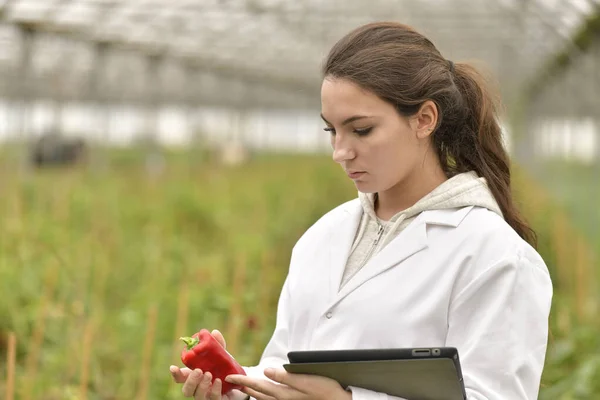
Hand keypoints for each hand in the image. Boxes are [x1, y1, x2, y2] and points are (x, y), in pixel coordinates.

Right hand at [170, 329, 243, 399]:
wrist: (238, 382)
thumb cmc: (224, 368)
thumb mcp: (222, 355)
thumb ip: (218, 345)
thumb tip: (214, 332)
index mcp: (194, 376)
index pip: (180, 378)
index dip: (175, 374)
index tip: (173, 367)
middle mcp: (198, 388)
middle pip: (186, 391)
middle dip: (191, 381)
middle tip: (199, 370)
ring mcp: (206, 396)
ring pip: (198, 397)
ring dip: (202, 385)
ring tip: (209, 374)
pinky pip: (213, 399)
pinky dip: (214, 390)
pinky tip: (218, 381)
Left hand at [224, 367, 351, 399]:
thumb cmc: (325, 389)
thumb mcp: (305, 380)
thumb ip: (285, 377)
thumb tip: (266, 371)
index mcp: (283, 393)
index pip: (257, 385)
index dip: (242, 380)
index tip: (228, 377)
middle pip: (258, 393)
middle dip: (244, 387)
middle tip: (231, 381)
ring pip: (264, 398)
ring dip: (252, 392)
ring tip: (243, 387)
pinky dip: (263, 396)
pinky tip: (264, 394)